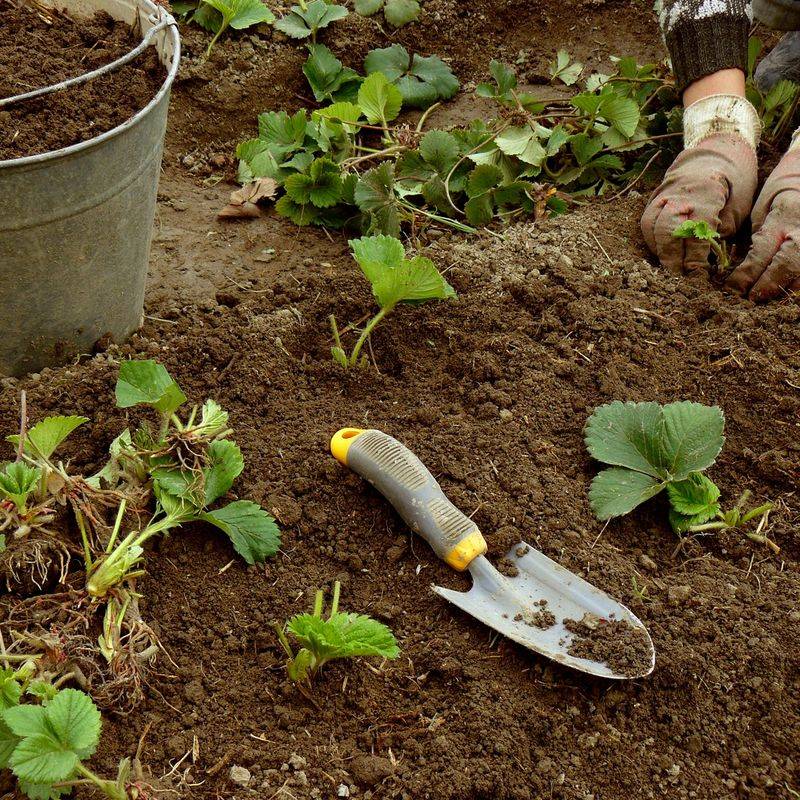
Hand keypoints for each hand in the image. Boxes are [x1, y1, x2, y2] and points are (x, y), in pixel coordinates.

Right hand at [641, 134, 757, 272]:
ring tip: (668, 267)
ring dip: (658, 250)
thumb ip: (722, 230)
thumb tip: (705, 256)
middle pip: (667, 230)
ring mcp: (662, 196)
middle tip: (678, 277)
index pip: (695, 232)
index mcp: (705, 194)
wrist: (711, 156)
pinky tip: (662, 253)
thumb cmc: (731, 184)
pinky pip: (646, 224)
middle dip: (672, 257)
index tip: (698, 274)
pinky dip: (652, 241)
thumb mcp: (739, 205)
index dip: (694, 256)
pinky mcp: (652, 202)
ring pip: (651, 227)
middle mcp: (679, 195)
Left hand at [727, 147, 799, 300]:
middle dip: (769, 285)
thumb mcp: (762, 210)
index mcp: (783, 216)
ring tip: (768, 299)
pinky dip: (799, 283)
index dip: (747, 274)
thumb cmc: (780, 194)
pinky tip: (787, 291)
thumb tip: (745, 271)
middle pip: (788, 263)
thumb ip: (758, 238)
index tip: (733, 289)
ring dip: (786, 288)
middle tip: (753, 299)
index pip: (762, 251)